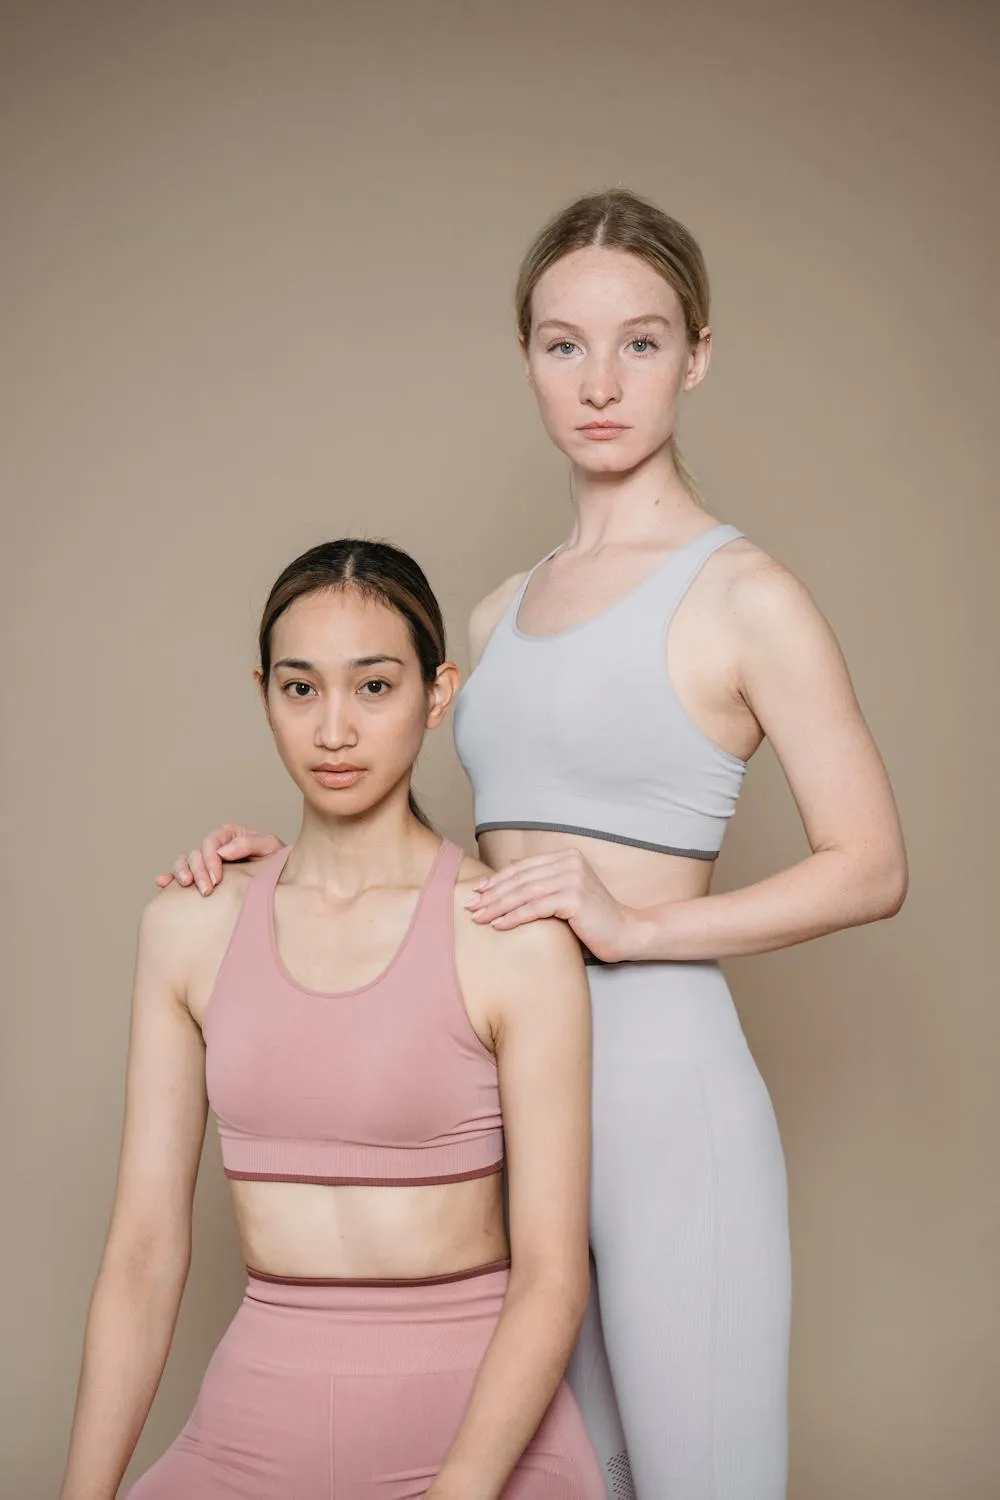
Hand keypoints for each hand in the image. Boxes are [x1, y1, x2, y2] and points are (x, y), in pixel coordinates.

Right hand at [155, 823, 283, 895]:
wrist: (282, 879)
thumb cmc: (277, 860)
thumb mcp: (270, 847)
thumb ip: (249, 843)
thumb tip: (223, 851)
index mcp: (230, 835)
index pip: (212, 842)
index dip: (211, 859)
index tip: (217, 878)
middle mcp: (215, 847)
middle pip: (196, 854)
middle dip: (198, 872)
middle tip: (206, 891)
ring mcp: (206, 862)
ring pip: (184, 862)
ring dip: (181, 873)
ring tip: (186, 886)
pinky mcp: (202, 877)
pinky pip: (179, 875)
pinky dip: (168, 877)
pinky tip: (162, 883)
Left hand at [466, 848, 631, 962]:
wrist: (625, 932)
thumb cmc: (592, 918)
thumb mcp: (565, 892)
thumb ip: (542, 878)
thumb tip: (510, 865)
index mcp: (567, 856)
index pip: (523, 867)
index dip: (497, 879)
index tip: (477, 891)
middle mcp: (570, 862)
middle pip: (521, 879)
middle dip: (492, 894)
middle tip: (470, 907)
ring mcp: (573, 878)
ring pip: (524, 893)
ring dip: (498, 907)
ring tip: (479, 918)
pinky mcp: (574, 898)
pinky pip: (535, 908)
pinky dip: (514, 917)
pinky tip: (498, 926)